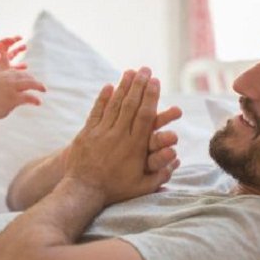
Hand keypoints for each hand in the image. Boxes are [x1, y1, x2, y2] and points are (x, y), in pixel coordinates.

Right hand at [0, 64, 45, 119]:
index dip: (26, 75)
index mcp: (2, 74)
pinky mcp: (12, 98)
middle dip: (34, 80)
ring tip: (44, 89)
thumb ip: (1, 79)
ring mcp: (10, 88)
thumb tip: (7, 75)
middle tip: (41, 86)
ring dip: (38, 86)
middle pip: (25, 76)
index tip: (32, 79)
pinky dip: (34, 99)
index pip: (18, 72)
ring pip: (29, 83)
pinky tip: (38, 102)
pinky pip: (27, 97)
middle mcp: (6, 79)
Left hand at [64, 68, 176, 205]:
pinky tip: (109, 86)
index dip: (151, 96)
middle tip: (145, 69)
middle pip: (131, 105)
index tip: (156, 81)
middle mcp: (119, 135)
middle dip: (139, 85)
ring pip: (114, 105)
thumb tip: (177, 159)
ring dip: (123, 86)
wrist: (83, 190)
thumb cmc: (114, 190)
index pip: (146, 115)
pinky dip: (103, 98)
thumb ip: (161, 174)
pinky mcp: (87, 133)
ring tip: (130, 72)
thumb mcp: (141, 187)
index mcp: (135, 146)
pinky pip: (96, 112)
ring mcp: (101, 133)